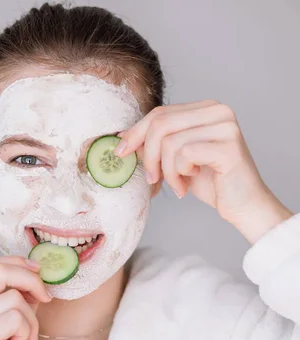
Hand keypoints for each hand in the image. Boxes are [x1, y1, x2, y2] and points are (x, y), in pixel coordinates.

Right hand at [0, 256, 51, 339]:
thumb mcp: (14, 325)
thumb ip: (18, 298)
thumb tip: (35, 273)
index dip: (16, 264)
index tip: (38, 274)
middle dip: (29, 280)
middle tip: (44, 299)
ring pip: (11, 296)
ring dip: (30, 318)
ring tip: (26, 338)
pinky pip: (14, 316)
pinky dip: (27, 330)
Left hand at [117, 100, 291, 242]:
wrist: (242, 205)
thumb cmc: (209, 181)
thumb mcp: (174, 159)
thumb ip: (154, 144)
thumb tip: (122, 137)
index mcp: (205, 108)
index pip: (160, 113)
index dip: (136, 132)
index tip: (121, 152)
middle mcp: (218, 110)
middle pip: (161, 124)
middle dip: (149, 155)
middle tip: (152, 178)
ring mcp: (225, 126)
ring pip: (170, 142)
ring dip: (166, 170)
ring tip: (177, 184)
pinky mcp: (228, 145)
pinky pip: (184, 154)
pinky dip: (179, 174)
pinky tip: (188, 184)